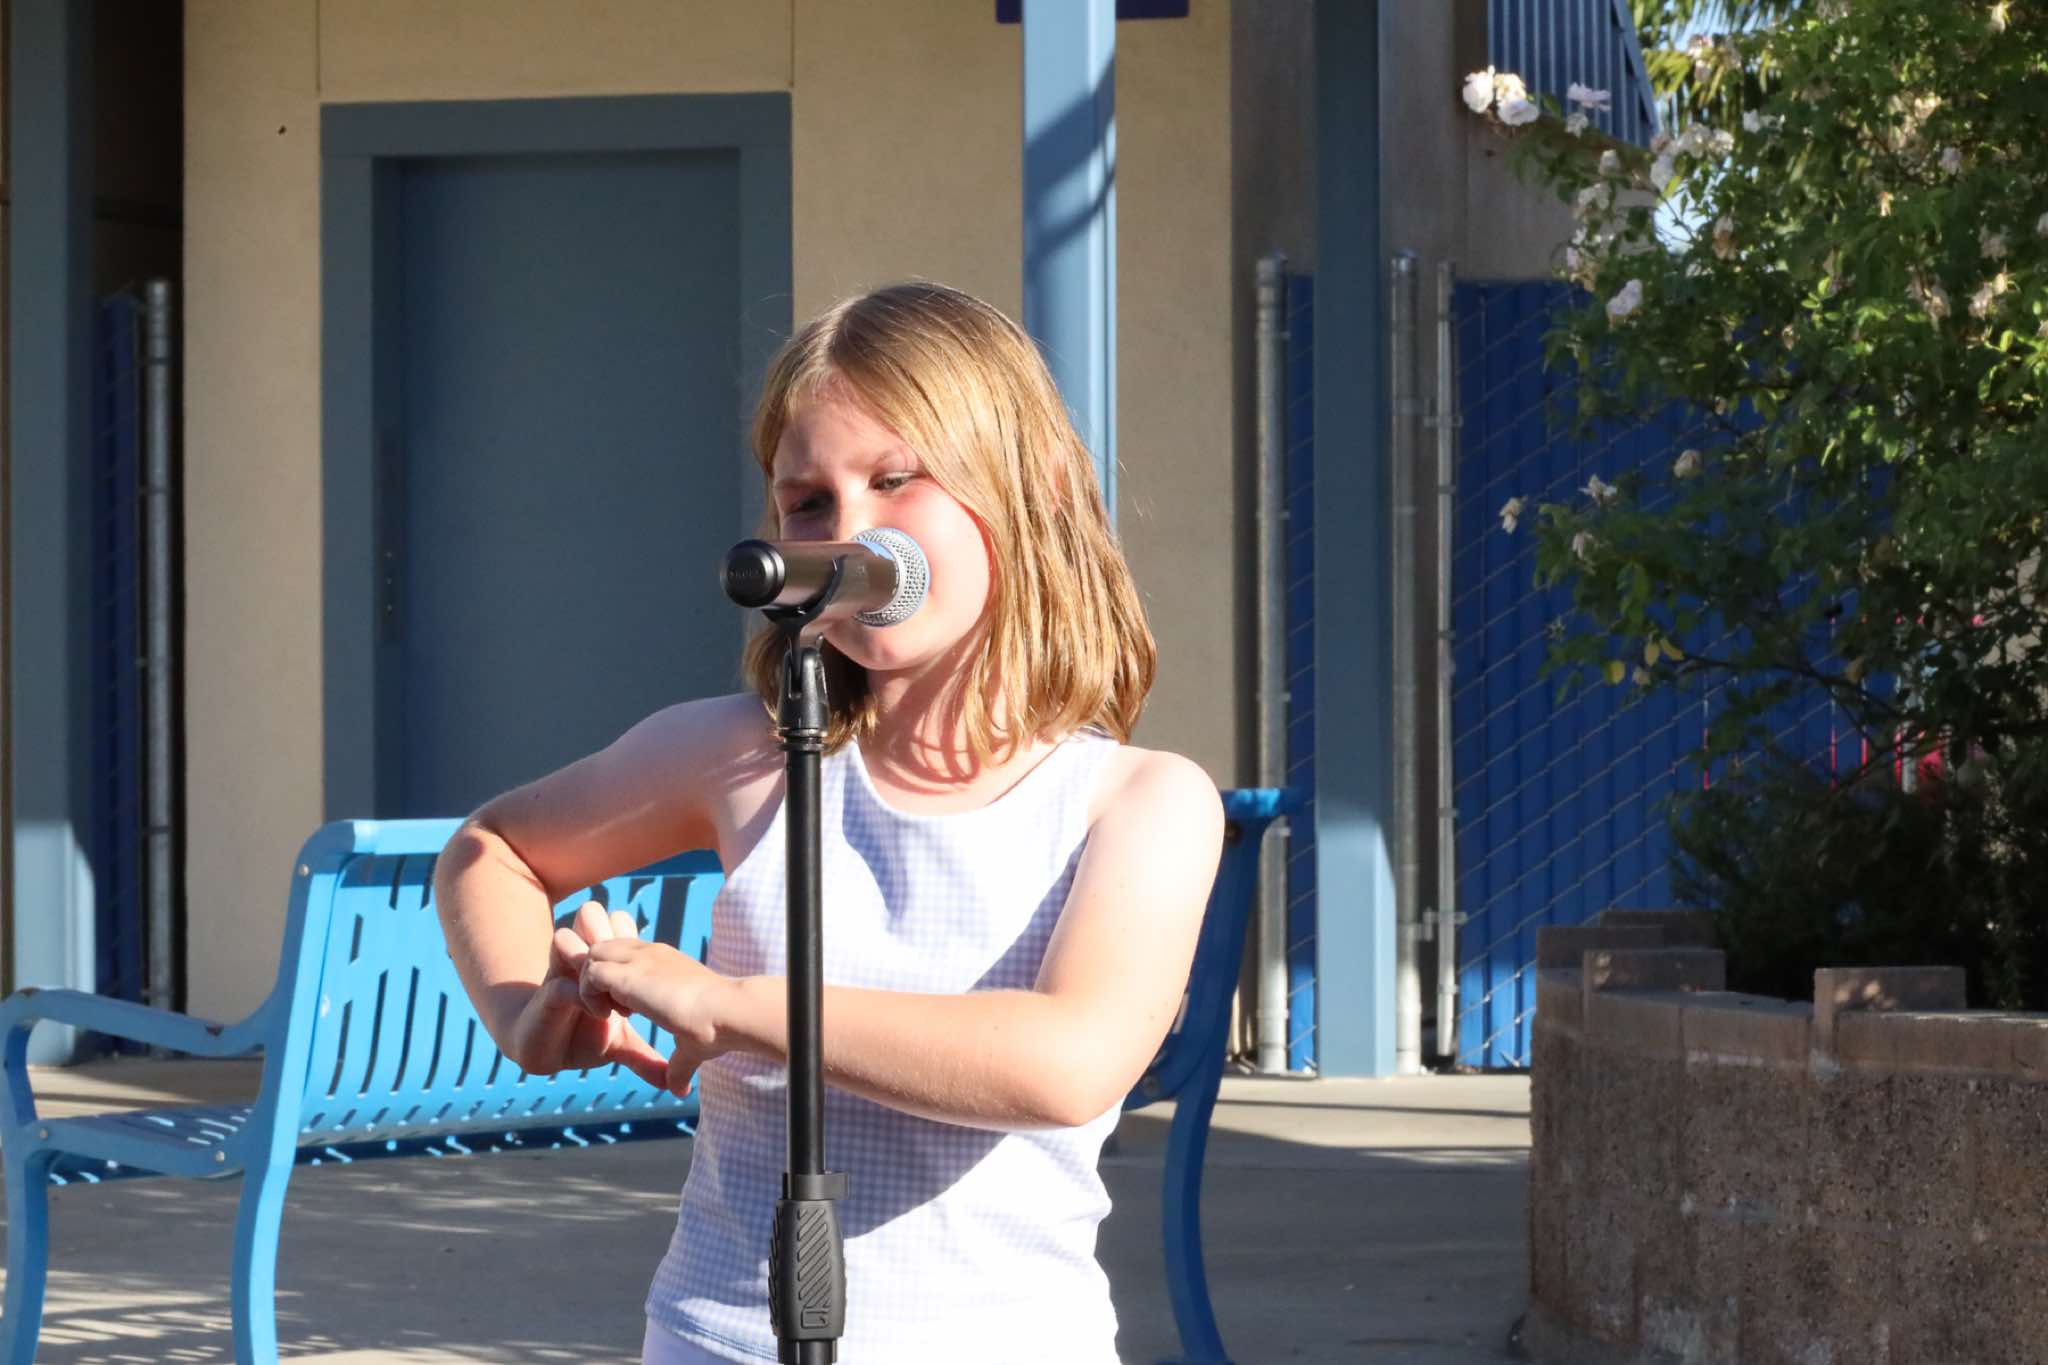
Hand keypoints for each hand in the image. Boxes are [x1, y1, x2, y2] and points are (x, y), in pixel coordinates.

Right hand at [499, 902, 669, 1090]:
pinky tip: (601, 1015)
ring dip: (588, 960)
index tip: (653, 968)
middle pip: (591, 913)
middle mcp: (579, 961)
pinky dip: (582, 997)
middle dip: (610, 934)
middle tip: (629, 971)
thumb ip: (647, 1057)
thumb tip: (677, 1085)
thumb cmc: (584, 1039)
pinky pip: (560, 984)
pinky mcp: (548, 996)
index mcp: (603, 963)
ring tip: (611, 991)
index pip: (617, 920)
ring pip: (565, 936)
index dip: (632, 934)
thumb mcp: (622, 1045)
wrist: (545, 1052)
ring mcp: (560, 975)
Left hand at [579, 937, 735, 1095]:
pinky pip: (590, 973)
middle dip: (597, 978)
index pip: (626, 952)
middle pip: (604, 947)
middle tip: (611, 1010)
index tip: (628, 1010)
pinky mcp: (628, 975)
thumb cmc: (718, 1028)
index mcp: (664, 962)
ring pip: (592, 955)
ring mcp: (639, 960)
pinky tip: (607, 1017)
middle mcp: (650, 954)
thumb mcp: (692, 1044)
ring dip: (591, 985)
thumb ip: (680, 1065)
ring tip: (609, 1014)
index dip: (616, 980)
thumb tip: (680, 1091)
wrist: (727, 1013)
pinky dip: (588, 995)